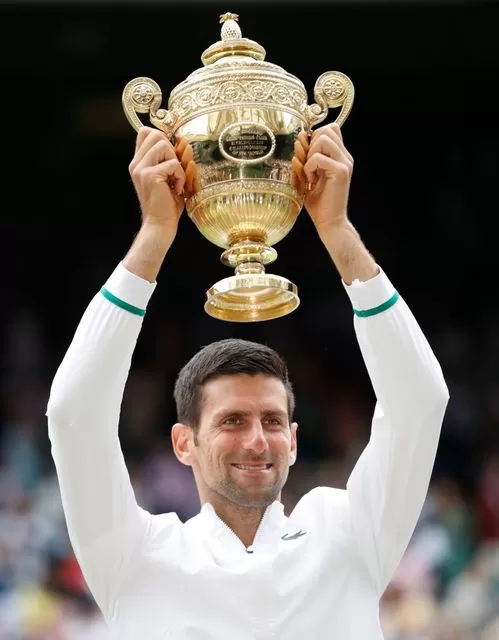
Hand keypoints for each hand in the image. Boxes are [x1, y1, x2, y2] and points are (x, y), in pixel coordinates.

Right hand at [128, 127, 185, 235]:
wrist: (160, 225)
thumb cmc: (167, 205)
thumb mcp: (170, 177)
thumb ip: (172, 158)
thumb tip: (183, 141)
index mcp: (139, 163)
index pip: (145, 133)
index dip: (162, 138)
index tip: (171, 156)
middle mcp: (136, 163)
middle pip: (155, 134)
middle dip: (171, 149)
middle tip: (174, 170)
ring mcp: (141, 168)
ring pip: (163, 144)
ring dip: (176, 161)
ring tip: (176, 179)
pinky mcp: (150, 175)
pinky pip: (173, 163)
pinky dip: (181, 176)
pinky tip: (178, 189)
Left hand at [300, 123, 353, 237]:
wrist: (329, 222)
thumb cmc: (318, 203)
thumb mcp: (308, 176)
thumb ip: (305, 157)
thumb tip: (300, 138)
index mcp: (340, 156)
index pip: (330, 128)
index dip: (315, 137)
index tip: (308, 157)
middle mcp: (345, 156)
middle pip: (326, 130)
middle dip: (311, 144)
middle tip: (309, 166)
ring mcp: (345, 163)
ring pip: (323, 138)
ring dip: (310, 155)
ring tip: (310, 173)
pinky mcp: (341, 171)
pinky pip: (318, 157)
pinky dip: (309, 167)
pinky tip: (311, 180)